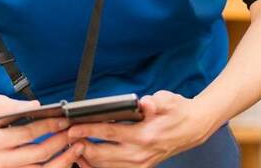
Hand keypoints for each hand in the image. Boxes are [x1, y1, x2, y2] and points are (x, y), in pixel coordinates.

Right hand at [0, 95, 84, 167]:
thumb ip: (17, 106)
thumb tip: (40, 107)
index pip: (26, 134)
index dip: (47, 127)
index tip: (63, 120)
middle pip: (36, 155)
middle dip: (59, 143)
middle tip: (73, 133)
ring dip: (61, 160)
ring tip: (76, 148)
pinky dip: (51, 166)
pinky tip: (64, 157)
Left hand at [65, 92, 219, 167]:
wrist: (194, 127)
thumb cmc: (177, 112)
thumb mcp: (167, 100)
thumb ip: (154, 102)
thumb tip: (145, 103)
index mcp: (144, 135)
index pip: (108, 133)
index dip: (88, 130)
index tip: (72, 128)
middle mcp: (141, 154)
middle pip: (101, 155)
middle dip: (81, 147)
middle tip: (66, 137)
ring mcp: (141, 164)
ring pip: (106, 167)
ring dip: (87, 159)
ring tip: (73, 148)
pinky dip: (99, 167)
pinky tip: (88, 159)